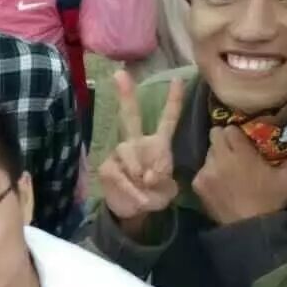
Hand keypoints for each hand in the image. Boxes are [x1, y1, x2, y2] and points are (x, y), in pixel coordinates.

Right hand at [98, 70, 184, 229]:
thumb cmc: (155, 194)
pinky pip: (120, 173)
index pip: (168, 120)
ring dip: (140, 172)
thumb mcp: (168, 189)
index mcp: (158, 144)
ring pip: (128, 152)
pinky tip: (137, 196)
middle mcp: (137, 143)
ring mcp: (120, 154)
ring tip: (146, 188)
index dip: (174, 101)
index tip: (179, 79)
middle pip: (130, 116)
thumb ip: (163, 178)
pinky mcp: (108, 167)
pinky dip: (132, 188)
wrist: (133, 212)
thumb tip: (146, 174)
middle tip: (119, 74)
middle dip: (126, 95)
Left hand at [192, 127, 286, 224]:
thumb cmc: (272, 201)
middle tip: (235, 151)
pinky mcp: (197, 184)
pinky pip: (201, 169)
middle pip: (214, 135)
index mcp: (241, 154)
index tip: (243, 140)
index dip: (236, 133)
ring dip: (217, 156)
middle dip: (224, 139)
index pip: (229, 129)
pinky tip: (221, 183)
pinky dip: (209, 172)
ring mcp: (205, 171)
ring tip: (229, 169)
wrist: (249, 227)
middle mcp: (219, 159)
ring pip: (207, 152)